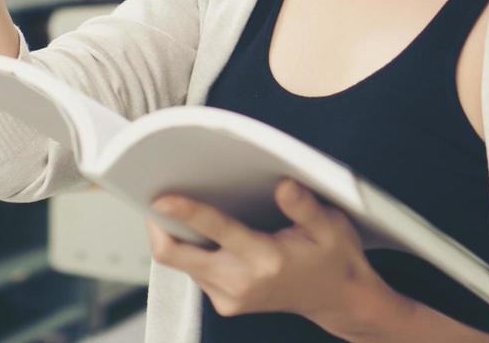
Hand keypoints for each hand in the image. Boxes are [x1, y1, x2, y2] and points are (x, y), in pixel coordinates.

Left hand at [146, 178, 399, 334]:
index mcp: (266, 260)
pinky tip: (201, 231)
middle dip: (158, 226)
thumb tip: (283, 185)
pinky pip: (193, 272)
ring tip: (174, 207)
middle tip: (151, 196)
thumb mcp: (330, 227)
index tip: (161, 197)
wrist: (337, 299)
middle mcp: (241, 282)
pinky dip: (190, 249)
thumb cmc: (332, 258)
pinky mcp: (225, 303)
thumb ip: (304, 207)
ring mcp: (230, 297)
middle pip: (176, 256)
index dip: (185, 211)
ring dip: (173, 235)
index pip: (216, 230)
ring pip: (181, 264)